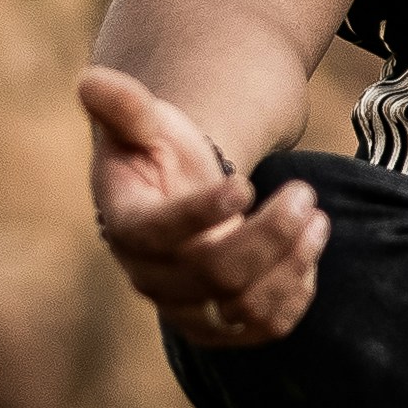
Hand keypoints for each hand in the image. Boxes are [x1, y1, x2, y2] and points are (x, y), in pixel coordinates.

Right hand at [80, 66, 327, 348]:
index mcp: (127, 227)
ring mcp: (189, 310)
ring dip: (292, 263)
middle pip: (215, 273)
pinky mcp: (224, 326)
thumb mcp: (143, 123)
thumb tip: (90, 81)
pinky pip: (266, 327)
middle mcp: (152, 279)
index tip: (244, 183)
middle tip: (304, 191)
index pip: (159, 235)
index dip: (203, 214)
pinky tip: (310, 251)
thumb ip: (123, 105)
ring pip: (245, 308)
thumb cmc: (158, 152)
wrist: (176, 195)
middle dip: (269, 234)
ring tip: (317, 217)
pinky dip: (297, 293)